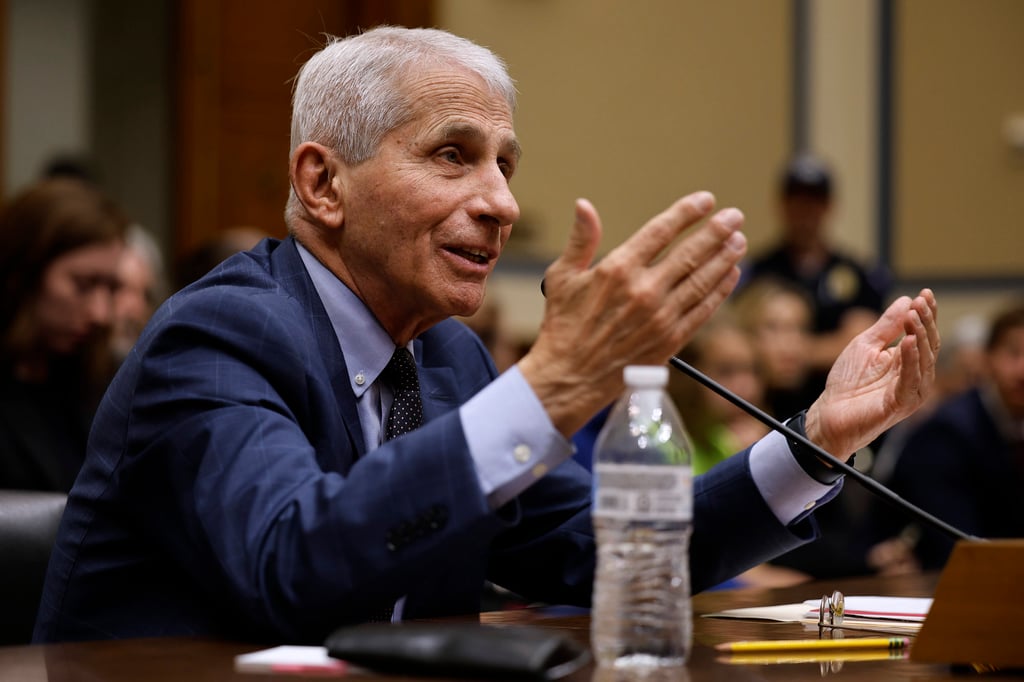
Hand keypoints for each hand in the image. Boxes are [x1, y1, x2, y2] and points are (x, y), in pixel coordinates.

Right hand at [518, 191, 746, 435]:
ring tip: (738, 241)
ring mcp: (661, 316)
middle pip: (690, 253)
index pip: (661, 231)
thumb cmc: (563, 326)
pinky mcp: (670, 340)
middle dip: (716, 231)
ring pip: (702, 280)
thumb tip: (584, 205)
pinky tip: (730, 275)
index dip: (687, 212)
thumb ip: (580, 239)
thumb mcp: (562, 277)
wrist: (570, 377)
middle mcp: (644, 291)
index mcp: (617, 270)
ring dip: (724, 258)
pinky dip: (720, 290)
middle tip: (734, 216)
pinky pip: (703, 309)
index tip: (705, 200)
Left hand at [804, 289, 939, 458]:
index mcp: (907, 360)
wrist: (829, 413)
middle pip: (929, 344)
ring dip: (920, 336)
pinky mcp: (902, 404)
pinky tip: (908, 341)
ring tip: (914, 317)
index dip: (927, 314)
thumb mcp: (865, 345)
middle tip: (920, 303)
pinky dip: (912, 360)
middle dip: (925, 321)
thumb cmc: (847, 382)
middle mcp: (914, 375)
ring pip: (925, 361)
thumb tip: (906, 300)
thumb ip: (886, 326)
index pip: (923, 333)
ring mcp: (911, 390)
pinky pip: (911, 380)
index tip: (925, 293)